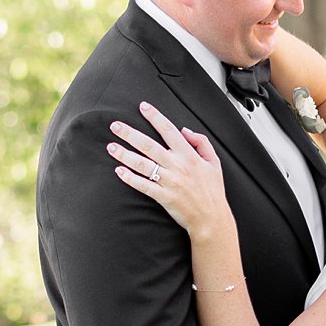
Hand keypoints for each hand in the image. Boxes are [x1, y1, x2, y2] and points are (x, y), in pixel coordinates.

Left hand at [108, 103, 231, 240]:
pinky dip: (130, 178)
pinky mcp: (163, 197)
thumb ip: (201, 142)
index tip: (143, 107)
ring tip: (111, 146)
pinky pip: (143, 185)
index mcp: (189, 155)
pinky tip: (119, 171)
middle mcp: (177, 166)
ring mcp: (169, 182)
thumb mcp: (214, 162)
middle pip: (149, 145)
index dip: (155, 117)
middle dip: (130, 134)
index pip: (169, 130)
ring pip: (142, 164)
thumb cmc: (212, 190)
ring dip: (124, 154)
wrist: (212, 218)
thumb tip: (184, 130)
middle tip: (115, 126)